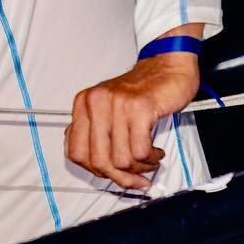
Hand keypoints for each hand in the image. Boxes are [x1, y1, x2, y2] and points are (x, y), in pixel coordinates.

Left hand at [65, 51, 200, 190]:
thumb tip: (93, 165)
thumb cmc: (141, 90)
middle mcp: (96, 103)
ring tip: (149, 160)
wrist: (167, 66)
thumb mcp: (108, 108)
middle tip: (135, 177)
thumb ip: (95, 132)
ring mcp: (116, 105)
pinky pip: (140, 151)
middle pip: (98, 161)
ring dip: (140, 168)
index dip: (95, 170)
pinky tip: (155, 152)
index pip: (76, 153)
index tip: (111, 174)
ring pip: (121, 160)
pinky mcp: (139, 109)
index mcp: (83, 104)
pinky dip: (150, 159)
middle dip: (120, 176)